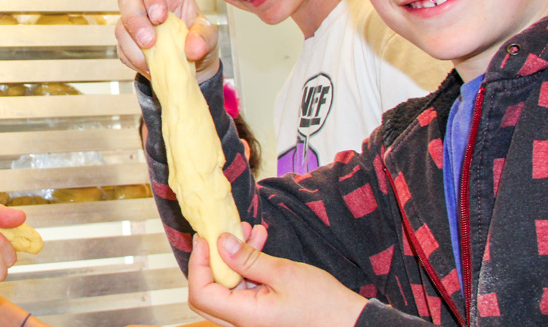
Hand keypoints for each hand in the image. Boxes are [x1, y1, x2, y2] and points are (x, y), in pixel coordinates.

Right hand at [115, 0, 218, 79]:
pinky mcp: (127, 41)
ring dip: (134, 46)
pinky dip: (134, 60)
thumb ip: (203, 39)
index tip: (159, 17)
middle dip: (135, 20)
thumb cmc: (199, 38)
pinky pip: (122, 49)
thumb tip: (193, 49)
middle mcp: (146, 0)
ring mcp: (134, 20)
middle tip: (149, 42)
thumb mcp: (209, 36)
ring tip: (153, 61)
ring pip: (121, 25)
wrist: (191, 62)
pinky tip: (150, 66)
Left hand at [185, 231, 366, 326]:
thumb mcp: (284, 273)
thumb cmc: (323, 304)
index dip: (197, 264)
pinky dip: (248, 266)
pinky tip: (260, 243)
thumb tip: (220, 242)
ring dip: (234, 258)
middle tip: (219, 234)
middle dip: (212, 259)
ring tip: (250, 230)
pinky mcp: (262, 313)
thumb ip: (248, 259)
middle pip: (207, 293)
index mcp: (244, 317)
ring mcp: (252, 319)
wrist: (350, 323)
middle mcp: (243, 322)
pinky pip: (245, 288)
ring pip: (228, 287)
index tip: (204, 238)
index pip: (201, 293)